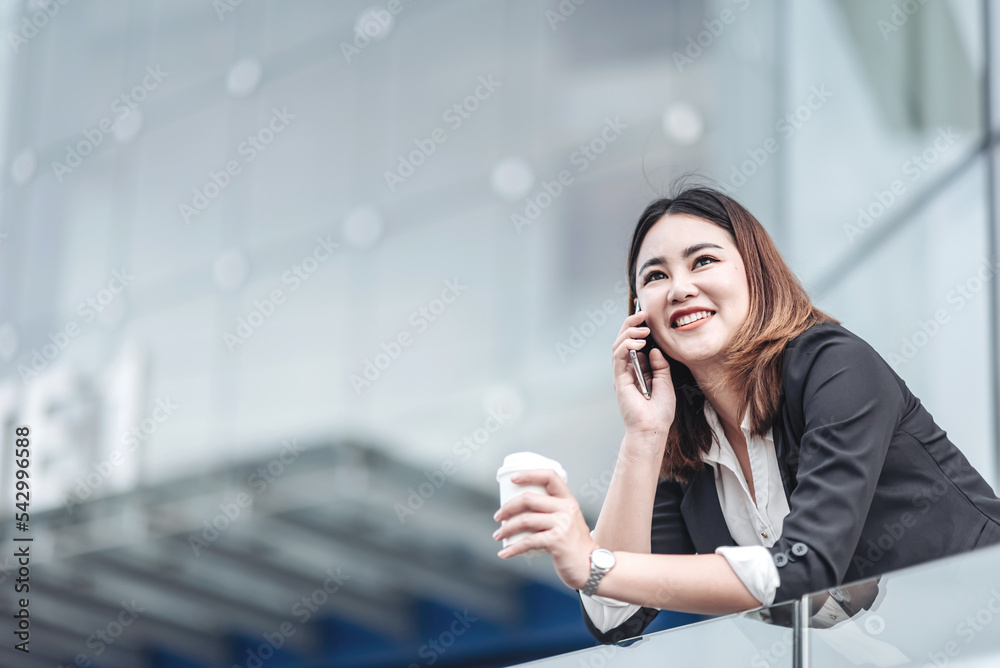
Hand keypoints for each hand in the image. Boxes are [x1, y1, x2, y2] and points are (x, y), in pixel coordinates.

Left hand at [492, 469, 598, 590]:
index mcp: (568, 499)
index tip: (512, 480)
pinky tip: (505, 553)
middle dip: (508, 508)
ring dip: (506, 528)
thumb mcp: (568, 520)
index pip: (549, 476)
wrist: (590, 567)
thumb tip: (520, 507)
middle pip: (529, 499)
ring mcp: (563, 524)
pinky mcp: (557, 541)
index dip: (529, 474)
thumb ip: (551, 511)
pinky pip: (528, 541)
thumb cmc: (573, 544)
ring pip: (525, 520)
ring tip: (498, 535)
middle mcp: (566, 508)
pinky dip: (513, 548)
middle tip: (498, 517)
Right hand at [612, 311, 675, 437]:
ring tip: (643, 329)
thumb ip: (660, 365)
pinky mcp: (619, 379)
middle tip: (642, 314)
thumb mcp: (666, 382)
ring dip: (629, 333)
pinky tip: (639, 343)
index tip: (648, 318)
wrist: (653, 429)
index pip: (635, 344)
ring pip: (618, 345)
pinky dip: (627, 346)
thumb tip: (655, 349)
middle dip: (631, 325)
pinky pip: (618, 357)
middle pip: (624, 341)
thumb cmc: (659, 412)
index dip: (639, 329)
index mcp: (639, 370)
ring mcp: (622, 374)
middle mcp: (628, 370)